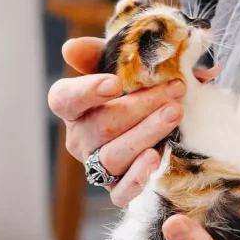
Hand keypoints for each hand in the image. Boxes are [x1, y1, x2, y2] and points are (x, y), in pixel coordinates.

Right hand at [48, 37, 218, 207]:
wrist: (164, 123)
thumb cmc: (139, 90)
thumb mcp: (129, 65)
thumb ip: (115, 51)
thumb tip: (72, 48)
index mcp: (75, 106)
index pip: (64, 99)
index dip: (86, 91)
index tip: (115, 82)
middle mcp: (80, 138)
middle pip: (101, 126)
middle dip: (140, 106)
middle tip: (174, 89)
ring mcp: (97, 166)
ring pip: (113, 156)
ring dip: (146, 134)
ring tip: (174, 114)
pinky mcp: (116, 189)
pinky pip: (120, 192)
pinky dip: (138, 178)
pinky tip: (156, 158)